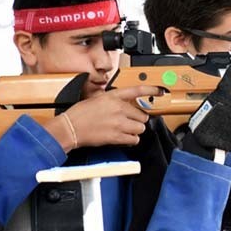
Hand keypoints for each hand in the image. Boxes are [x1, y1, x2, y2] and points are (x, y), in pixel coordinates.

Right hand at [44, 86, 159, 151]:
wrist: (70, 128)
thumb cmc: (80, 114)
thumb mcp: (97, 99)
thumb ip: (113, 100)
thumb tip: (125, 105)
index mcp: (113, 97)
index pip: (137, 91)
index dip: (151, 91)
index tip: (160, 91)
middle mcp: (118, 108)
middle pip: (142, 115)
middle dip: (138, 120)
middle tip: (130, 122)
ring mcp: (119, 123)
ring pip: (140, 128)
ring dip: (135, 130)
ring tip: (126, 130)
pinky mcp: (117, 136)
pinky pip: (134, 139)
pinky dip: (131, 140)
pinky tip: (124, 137)